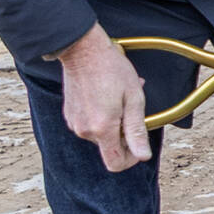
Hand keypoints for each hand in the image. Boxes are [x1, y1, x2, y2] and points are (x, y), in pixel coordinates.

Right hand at [55, 24, 150, 171]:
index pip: (115, 163)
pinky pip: (90, 123)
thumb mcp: (134, 99)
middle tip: (131, 108)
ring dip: (114, 121)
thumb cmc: (111, 69)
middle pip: (109, 147)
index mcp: (101, 129)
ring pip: (100, 134)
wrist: (83, 50)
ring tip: (120, 98)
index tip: (139, 144)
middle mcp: (84, 130)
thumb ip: (137, 130)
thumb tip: (143, 156)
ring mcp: (74, 122)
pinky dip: (102, 115)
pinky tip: (107, 96)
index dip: (131, 159)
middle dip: (124, 132)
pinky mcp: (70, 114)